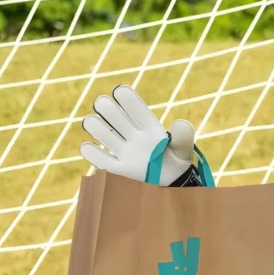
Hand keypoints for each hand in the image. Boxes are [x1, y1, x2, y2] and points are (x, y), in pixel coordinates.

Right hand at [80, 85, 197, 185]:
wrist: (173, 183)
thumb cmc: (178, 161)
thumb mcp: (184, 149)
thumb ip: (183, 137)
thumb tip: (180, 123)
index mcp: (149, 127)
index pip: (136, 109)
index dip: (127, 99)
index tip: (119, 91)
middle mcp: (133, 135)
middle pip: (115, 117)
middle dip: (107, 108)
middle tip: (102, 103)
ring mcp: (124, 151)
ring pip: (104, 134)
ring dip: (96, 126)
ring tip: (92, 122)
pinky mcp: (118, 169)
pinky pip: (101, 160)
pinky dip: (91, 152)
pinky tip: (89, 146)